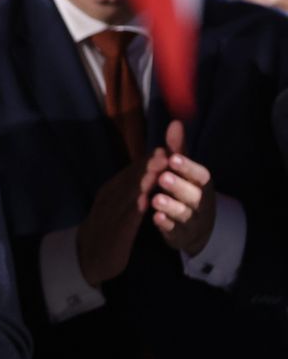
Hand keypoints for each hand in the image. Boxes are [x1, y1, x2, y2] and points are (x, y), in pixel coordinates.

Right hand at [77, 150, 168, 286]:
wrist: (87, 256)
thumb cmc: (107, 228)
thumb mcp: (117, 204)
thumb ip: (132, 188)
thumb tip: (148, 169)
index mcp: (111, 191)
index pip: (131, 173)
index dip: (147, 161)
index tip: (164, 148)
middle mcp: (109, 199)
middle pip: (130, 180)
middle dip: (147, 166)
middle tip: (163, 152)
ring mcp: (109, 215)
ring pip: (128, 196)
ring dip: (142, 182)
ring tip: (156, 171)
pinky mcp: (113, 233)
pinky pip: (125, 219)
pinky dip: (135, 209)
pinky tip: (146, 202)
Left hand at [153, 121, 215, 256]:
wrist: (197, 227)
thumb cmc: (186, 191)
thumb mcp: (183, 171)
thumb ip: (178, 150)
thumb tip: (174, 123)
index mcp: (201, 184)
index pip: (201, 175)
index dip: (188, 167)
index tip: (174, 159)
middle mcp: (200, 202)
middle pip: (193, 195)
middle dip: (178, 186)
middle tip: (163, 177)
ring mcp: (191, 220)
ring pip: (184, 214)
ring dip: (170, 206)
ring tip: (155, 199)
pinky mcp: (180, 235)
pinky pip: (174, 231)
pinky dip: (166, 224)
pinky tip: (155, 218)